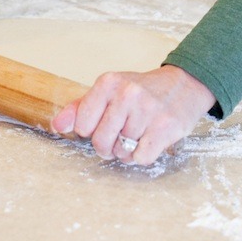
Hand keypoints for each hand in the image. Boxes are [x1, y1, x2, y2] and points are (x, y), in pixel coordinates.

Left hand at [51, 64, 215, 164]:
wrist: (184, 85)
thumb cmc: (142, 92)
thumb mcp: (110, 91)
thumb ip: (81, 108)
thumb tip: (57, 126)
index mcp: (109, 82)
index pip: (81, 124)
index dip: (90, 131)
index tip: (102, 123)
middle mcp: (127, 93)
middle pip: (101, 142)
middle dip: (108, 147)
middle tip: (120, 136)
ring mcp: (147, 109)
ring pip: (122, 152)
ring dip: (127, 151)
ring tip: (138, 134)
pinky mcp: (165, 127)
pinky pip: (141, 158)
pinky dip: (143, 156)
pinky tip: (150, 140)